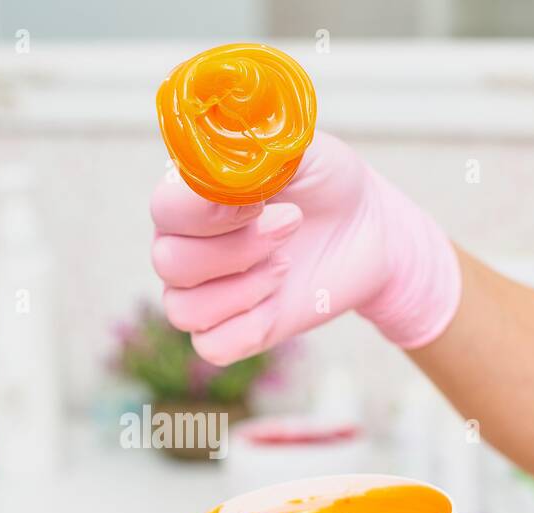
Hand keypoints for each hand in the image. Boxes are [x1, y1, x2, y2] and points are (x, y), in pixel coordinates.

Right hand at [150, 131, 460, 365]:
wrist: (370, 229)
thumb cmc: (327, 181)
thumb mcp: (301, 148)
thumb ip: (257, 144)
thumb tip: (224, 146)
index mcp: (190, 195)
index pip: (163, 209)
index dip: (206, 212)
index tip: (260, 199)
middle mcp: (185, 244)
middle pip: (169, 263)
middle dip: (236, 249)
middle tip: (290, 226)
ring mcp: (204, 291)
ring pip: (182, 310)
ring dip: (243, 289)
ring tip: (286, 264)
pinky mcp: (230, 331)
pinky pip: (212, 346)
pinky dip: (249, 327)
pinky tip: (279, 298)